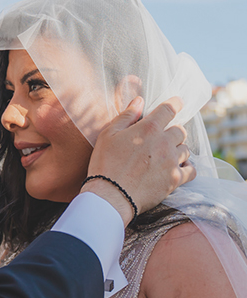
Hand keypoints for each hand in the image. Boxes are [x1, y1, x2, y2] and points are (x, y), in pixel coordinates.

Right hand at [84, 96, 194, 225]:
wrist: (110, 197)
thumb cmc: (105, 165)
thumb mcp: (108, 135)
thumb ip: (126, 116)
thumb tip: (139, 100)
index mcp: (148, 128)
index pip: (169, 109)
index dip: (175, 104)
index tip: (178, 103)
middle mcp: (164, 142)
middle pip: (180, 131)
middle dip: (173, 132)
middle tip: (163, 139)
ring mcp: (171, 162)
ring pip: (186, 150)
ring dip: (178, 150)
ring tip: (167, 156)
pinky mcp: (175, 180)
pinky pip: (192, 170)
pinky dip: (187, 168)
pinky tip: (179, 168)